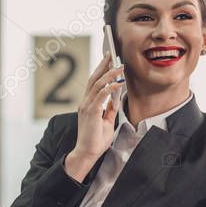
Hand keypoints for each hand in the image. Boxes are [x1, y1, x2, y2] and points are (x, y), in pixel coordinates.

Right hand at [65, 54, 123, 180]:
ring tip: (119, 66)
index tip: (108, 60)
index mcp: (88, 104)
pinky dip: (111, 87)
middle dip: (103, 65)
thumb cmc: (96, 139)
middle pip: (93, 78)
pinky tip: (120, 83)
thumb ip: (110, 108)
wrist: (88, 153)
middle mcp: (85, 102)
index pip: (93, 82)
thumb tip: (116, 97)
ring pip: (97, 84)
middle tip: (111, 54)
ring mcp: (87, 106)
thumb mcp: (107, 121)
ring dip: (109, 73)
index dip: (100, 70)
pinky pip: (102, 95)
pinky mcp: (91, 112)